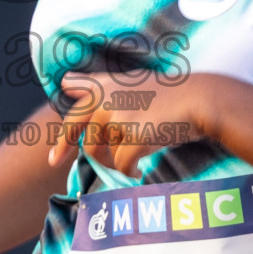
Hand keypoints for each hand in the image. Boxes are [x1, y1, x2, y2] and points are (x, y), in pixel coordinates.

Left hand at [47, 70, 220, 175]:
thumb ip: (95, 84)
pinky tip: (140, 172)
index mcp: (103, 89)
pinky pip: (122, 165)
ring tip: (129, 164)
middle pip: (84, 141)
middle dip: (84, 157)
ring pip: (100, 154)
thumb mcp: (128, 84)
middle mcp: (105, 100)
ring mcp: (118, 118)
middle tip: (81, 169)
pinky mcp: (132, 136)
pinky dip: (130, 172)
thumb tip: (64, 81)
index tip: (53, 160)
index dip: (62, 141)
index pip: (74, 117)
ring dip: (114, 164)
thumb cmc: (166, 95)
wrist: (200, 100)